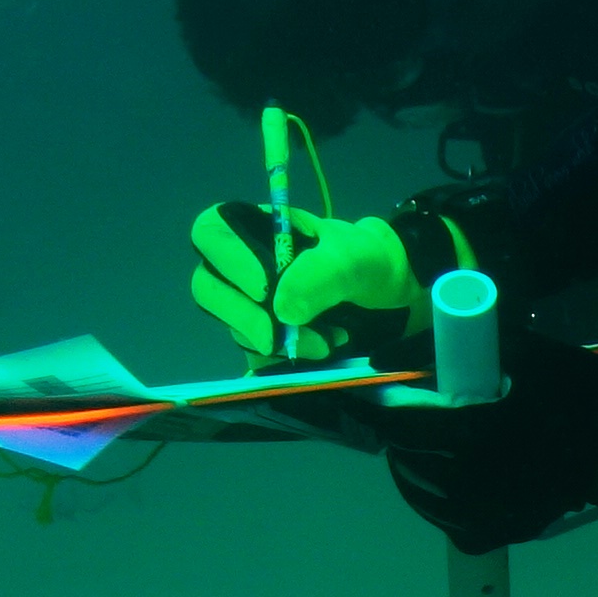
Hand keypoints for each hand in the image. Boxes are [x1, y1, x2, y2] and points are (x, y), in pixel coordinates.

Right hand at [187, 203, 456, 364]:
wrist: (390, 299)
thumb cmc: (367, 262)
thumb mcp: (356, 258)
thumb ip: (322, 272)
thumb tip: (281, 309)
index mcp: (258, 231)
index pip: (211, 232)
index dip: (226, 257)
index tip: (262, 286)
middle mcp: (245, 270)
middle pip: (207, 287)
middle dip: (242, 315)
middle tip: (277, 336)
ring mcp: (252, 309)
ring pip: (236, 328)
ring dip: (276, 342)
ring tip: (326, 342)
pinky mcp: (264, 346)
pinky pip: (253, 360)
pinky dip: (281, 366)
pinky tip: (315, 359)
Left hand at [375, 342, 597, 552]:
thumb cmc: (573, 384)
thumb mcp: (516, 348)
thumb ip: (446, 349)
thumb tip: (385, 358)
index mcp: (477, 433)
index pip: (402, 425)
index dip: (377, 410)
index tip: (368, 398)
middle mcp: (478, 481)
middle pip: (408, 462)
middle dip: (397, 437)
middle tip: (400, 417)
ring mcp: (492, 513)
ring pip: (423, 496)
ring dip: (411, 470)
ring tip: (416, 448)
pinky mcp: (506, 531)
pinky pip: (451, 524)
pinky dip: (438, 503)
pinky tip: (442, 482)